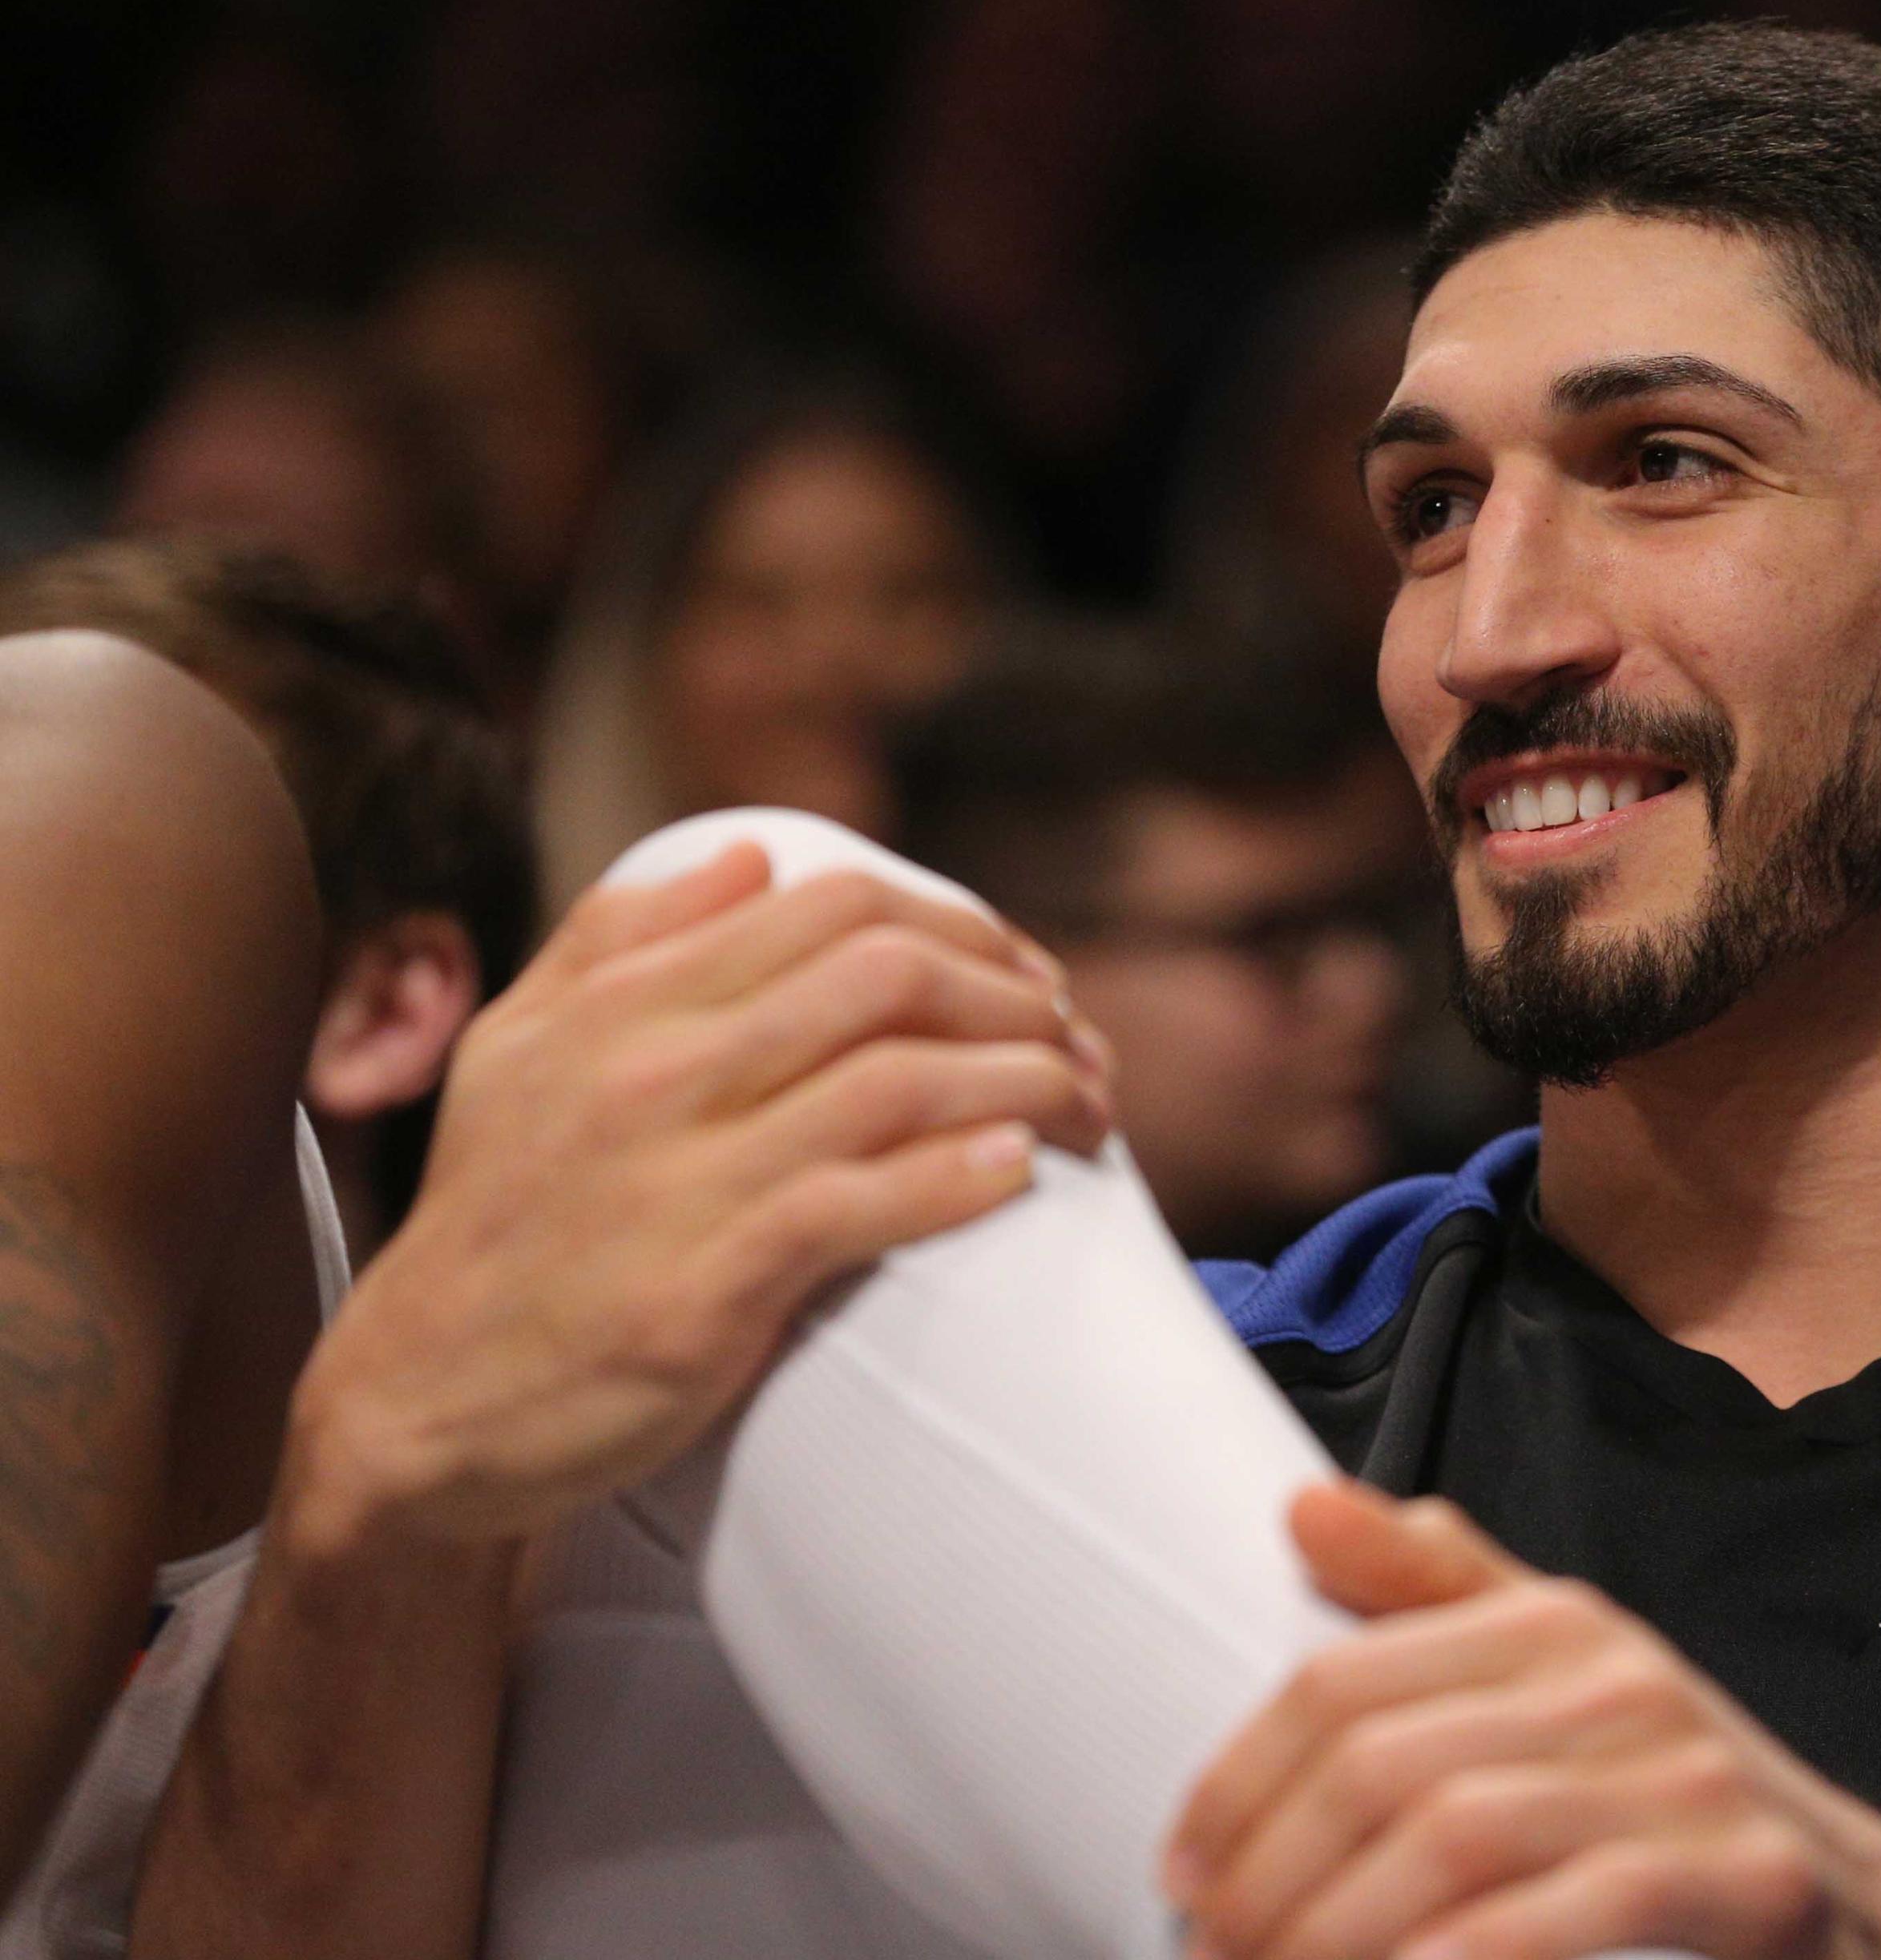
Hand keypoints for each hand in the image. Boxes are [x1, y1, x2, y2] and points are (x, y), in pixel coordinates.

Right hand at [283, 841, 1115, 1554]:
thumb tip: (749, 855)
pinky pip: (862, 1203)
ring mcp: (680, 1177)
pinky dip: (959, 1178)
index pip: (832, 906)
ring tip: (1084, 1108)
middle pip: (888, 975)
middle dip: (1014, 998)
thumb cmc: (494, 1222)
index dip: (958, 924)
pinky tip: (1015, 1171)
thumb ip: (619, 938)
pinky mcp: (706, 1287)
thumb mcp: (517, 1050)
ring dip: (1023, 1085)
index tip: (1025, 975)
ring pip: (899, 1081)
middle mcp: (652, 1071)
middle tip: (1078, 1043)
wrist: (417, 1404)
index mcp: (620, 1002)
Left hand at [1166, 1481, 1880, 1959]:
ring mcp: (1684, 1775)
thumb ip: (1435, 1596)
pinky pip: (1578, 1906)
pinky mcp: (1746, 1874)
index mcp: (1554, 1620)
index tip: (1182, 1871)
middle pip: (1381, 1766)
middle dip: (1272, 1879)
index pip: (1342, 1683)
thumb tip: (1304, 1503)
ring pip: (1457, 1834)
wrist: (1865, 1899)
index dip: (1240, 1783)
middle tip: (1212, 1955)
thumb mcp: (1559, 1676)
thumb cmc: (1672, 1799)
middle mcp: (1615, 1677)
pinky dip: (1472, 1957)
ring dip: (1338, 1933)